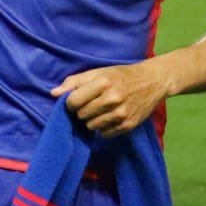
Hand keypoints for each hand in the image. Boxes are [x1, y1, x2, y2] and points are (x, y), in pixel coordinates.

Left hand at [50, 62, 170, 137]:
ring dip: (91, 120)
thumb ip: (75, 81)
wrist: (152, 81)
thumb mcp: (98, 72)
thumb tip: (53, 93)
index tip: (74, 101)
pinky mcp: (129, 125)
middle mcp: (113, 99)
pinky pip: (104, 134)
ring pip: (91, 126)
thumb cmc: (121, 75)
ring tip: (100, 111)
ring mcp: (122, 114)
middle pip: (81, 114)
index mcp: (103, 82)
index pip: (73, 101)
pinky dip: (104, 128)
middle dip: (81, 111)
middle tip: (90, 104)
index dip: (69, 103)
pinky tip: (110, 117)